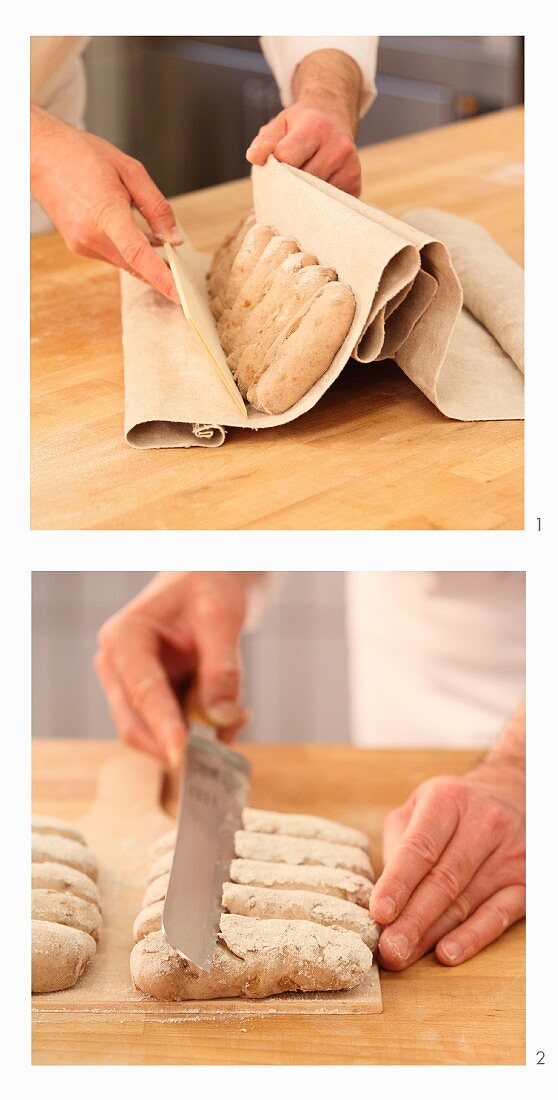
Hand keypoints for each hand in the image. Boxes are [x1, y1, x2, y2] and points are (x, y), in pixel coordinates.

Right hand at [31, 105, 180, 301]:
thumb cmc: (83, 155)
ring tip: (164, 248)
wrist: (40, 155)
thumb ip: (156, 207)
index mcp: (105, 213)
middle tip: (185, 276)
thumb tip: (173, 237)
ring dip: (145, 259)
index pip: (138, 254)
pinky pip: (112, 256)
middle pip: (135, 265)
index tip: (179, 295)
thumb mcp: (130, 171)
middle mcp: (90, 235)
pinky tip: (139, 238)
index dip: (161, 277)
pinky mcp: (78, 246)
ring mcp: (81, 244)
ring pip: (124, 262)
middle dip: (160, 273)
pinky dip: (128, 252)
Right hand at [95, 573, 249, 764]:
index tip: (181, 753)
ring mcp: (129, 686)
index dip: (162, 724)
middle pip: (135, 724)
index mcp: (124, 637)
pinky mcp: (148, 700)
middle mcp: (117, 666)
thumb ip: (221, 667)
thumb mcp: (221, 617)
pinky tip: (229, 713)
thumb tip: (221, 716)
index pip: (142, 690)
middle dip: (179, 742)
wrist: (205, 584)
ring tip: (237, 717)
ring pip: (154, 734)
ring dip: (195, 739)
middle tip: (224, 746)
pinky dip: (199, 732)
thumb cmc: (207, 589)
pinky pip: (171, 729)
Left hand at [246, 103, 360, 195]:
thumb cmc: (301, 127)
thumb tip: (254, 157)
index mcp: (316, 126)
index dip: (276, 166)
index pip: (287, 159)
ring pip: (314, 198)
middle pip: (301, 182)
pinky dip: (317, 202)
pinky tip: (315, 190)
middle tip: (283, 182)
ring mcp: (350, 168)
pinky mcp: (355, 186)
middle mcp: (338, 146)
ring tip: (300, 185)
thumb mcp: (280, 125)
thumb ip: (264, 141)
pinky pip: (328, 205)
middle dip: (288, 185)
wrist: (334, 120)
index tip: (275, 165)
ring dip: (302, 196)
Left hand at [370, 764, 524, 968]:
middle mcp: (484, 823)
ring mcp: (510, 853)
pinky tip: (448, 953)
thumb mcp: (419, 806)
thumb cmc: (453, 809)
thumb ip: (399, 843)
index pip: (420, 846)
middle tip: (389, 949)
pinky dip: (472, 938)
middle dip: (412, 919)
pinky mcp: (527, 880)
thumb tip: (382, 894)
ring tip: (404, 956)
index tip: (379, 912)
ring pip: (466, 902)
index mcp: (449, 801)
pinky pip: (498, 915)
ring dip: (432, 935)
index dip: (398, 882)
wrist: (512, 795)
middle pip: (444, 880)